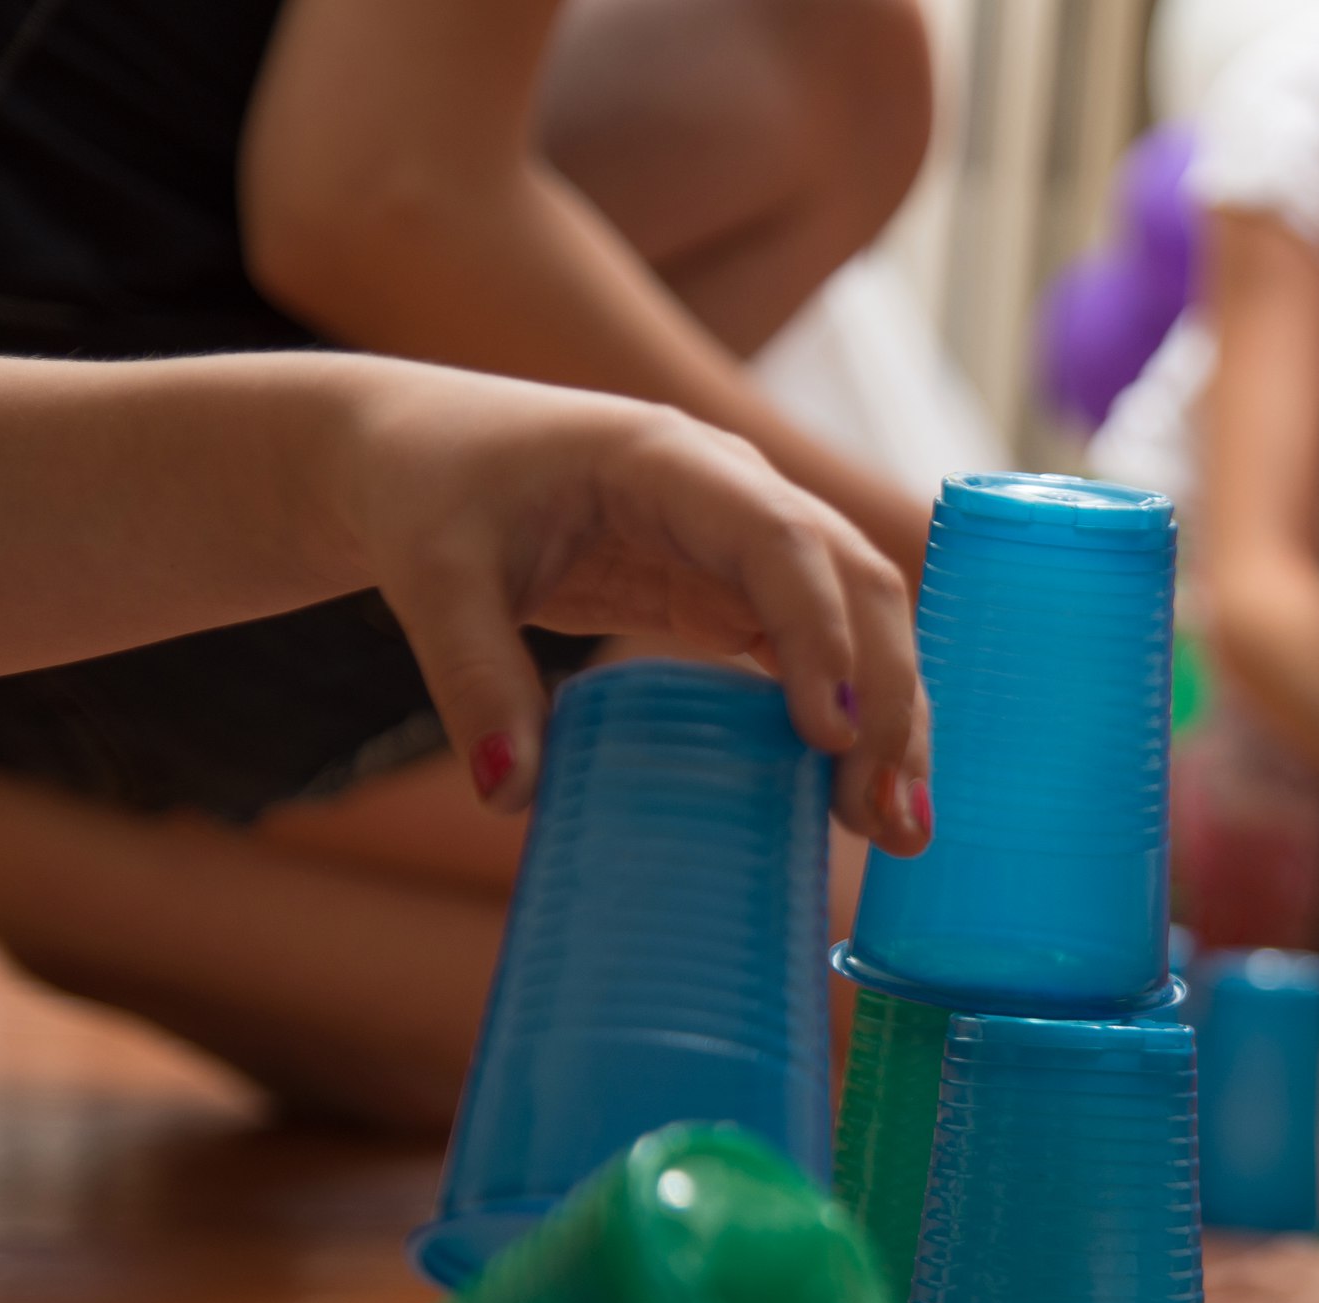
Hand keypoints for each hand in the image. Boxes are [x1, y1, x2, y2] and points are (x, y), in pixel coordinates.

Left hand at [339, 362, 931, 852]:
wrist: (419, 456)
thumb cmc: (429, 491)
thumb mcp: (433, 578)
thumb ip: (472, 678)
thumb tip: (511, 796)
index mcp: (668, 458)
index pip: (780, 538)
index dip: (819, 631)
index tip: (833, 733)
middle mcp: (733, 491)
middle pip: (851, 582)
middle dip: (886, 696)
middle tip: (889, 813)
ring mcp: (744, 542)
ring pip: (856, 621)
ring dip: (888, 720)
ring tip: (898, 829)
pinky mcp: (733, 592)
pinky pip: (817, 652)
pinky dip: (848, 720)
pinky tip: (859, 799)